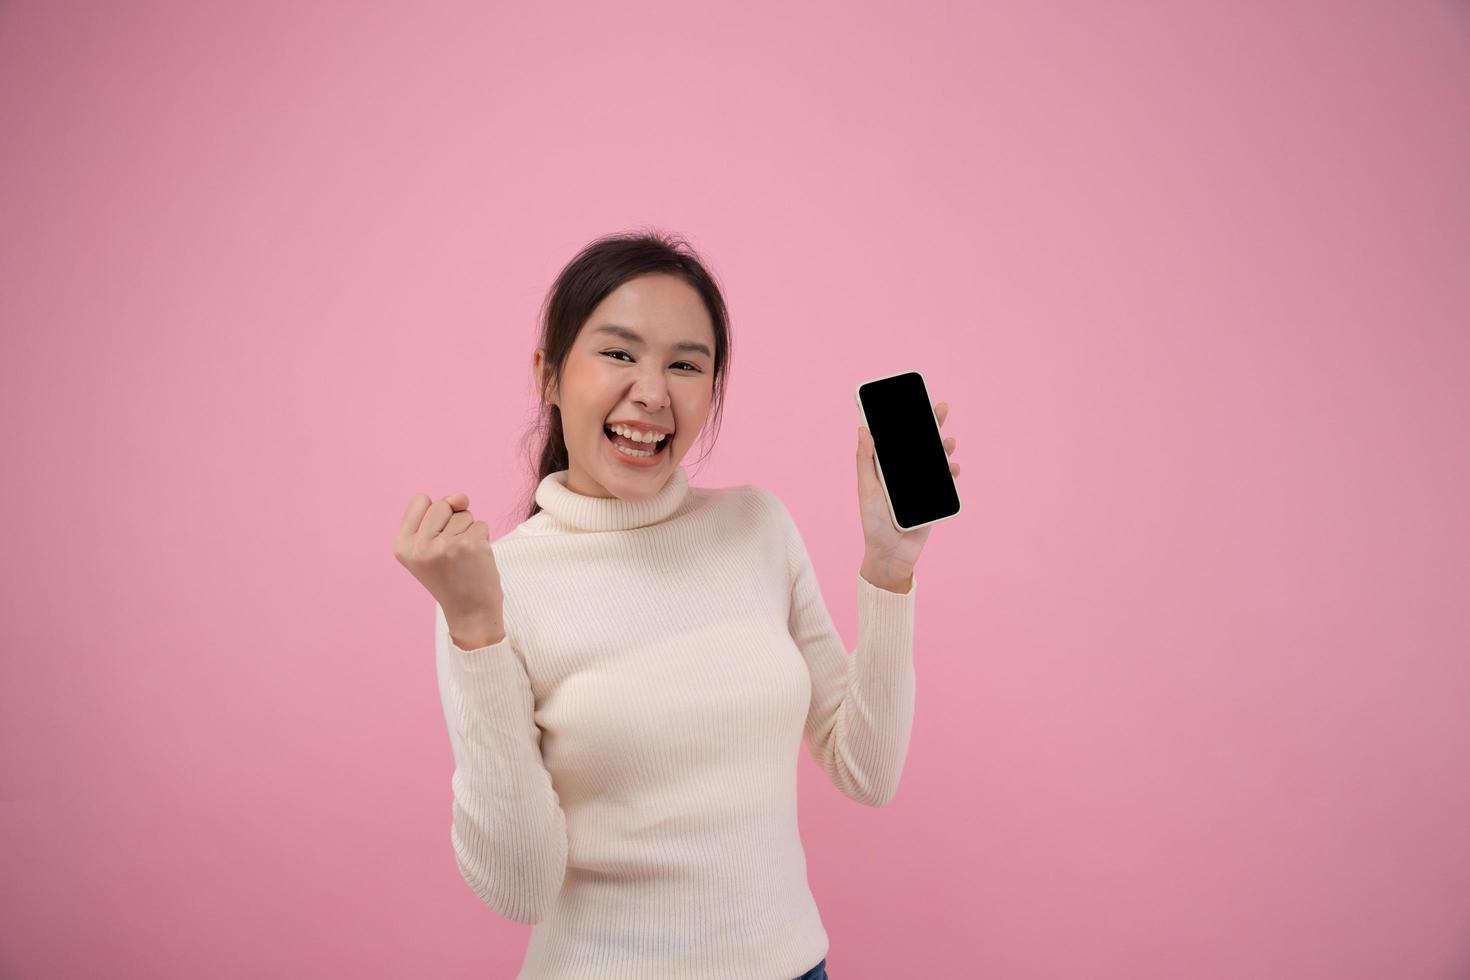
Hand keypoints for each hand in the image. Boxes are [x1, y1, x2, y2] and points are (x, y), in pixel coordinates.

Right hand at [393, 492, 504, 634]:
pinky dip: (482, 539)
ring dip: (468, 532)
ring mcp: (444, 545)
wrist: (470, 612)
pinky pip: (481, 525)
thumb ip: (440, 513)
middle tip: (452, 553)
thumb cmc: (452, 577)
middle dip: (453, 522)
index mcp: (402, 545)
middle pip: (443, 503)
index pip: (420, 500)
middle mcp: (420, 546)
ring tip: (463, 558)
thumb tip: (460, 497)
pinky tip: (476, 561)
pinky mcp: (470, 546)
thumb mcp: (430, 546)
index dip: (435, 516)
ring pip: (464, 514)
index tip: (435, 541)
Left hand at [857, 400, 958, 584]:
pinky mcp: (934, 499)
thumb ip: (866, 460)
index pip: (899, 438)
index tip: (914, 400)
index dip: (907, 419)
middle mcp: (906, 473)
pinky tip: (953, 468)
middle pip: (921, 444)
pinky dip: (952, 474)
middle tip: (940, 408)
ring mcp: (921, 485)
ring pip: (936, 460)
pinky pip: (946, 483)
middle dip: (932, 425)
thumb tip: (862, 429)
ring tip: (947, 441)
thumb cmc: (873, 523)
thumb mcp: (867, 489)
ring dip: (944, 448)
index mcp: (888, 467)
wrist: (891, 555)